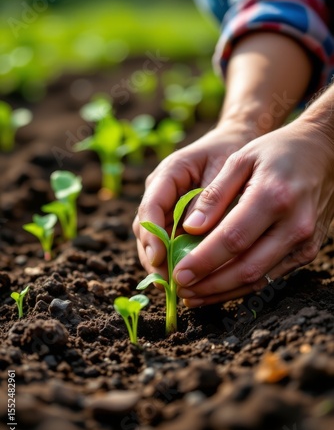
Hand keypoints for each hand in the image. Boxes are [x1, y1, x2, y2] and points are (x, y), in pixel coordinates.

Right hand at [132, 124, 252, 278]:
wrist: (234, 143)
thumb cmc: (230, 152)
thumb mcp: (223, 169)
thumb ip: (208, 198)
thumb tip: (191, 231)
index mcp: (168, 174)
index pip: (151, 207)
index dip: (152, 235)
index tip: (159, 258)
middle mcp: (160, 191)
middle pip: (145, 229)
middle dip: (153, 257)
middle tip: (165, 283)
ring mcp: (164, 205)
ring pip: (152, 238)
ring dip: (160, 263)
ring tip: (172, 287)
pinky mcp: (173, 218)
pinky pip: (166, 241)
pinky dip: (172, 260)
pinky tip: (182, 277)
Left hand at [174, 119, 333, 305]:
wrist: (325, 153)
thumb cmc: (278, 151)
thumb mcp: (241, 159)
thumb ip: (215, 195)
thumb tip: (190, 228)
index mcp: (274, 197)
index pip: (233, 239)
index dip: (203, 261)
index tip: (178, 274)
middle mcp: (294, 225)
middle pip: (247, 267)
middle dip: (210, 285)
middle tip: (181, 290)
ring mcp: (305, 242)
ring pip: (259, 279)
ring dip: (223, 292)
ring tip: (194, 295)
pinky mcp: (308, 251)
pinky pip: (271, 276)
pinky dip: (243, 285)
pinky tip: (219, 287)